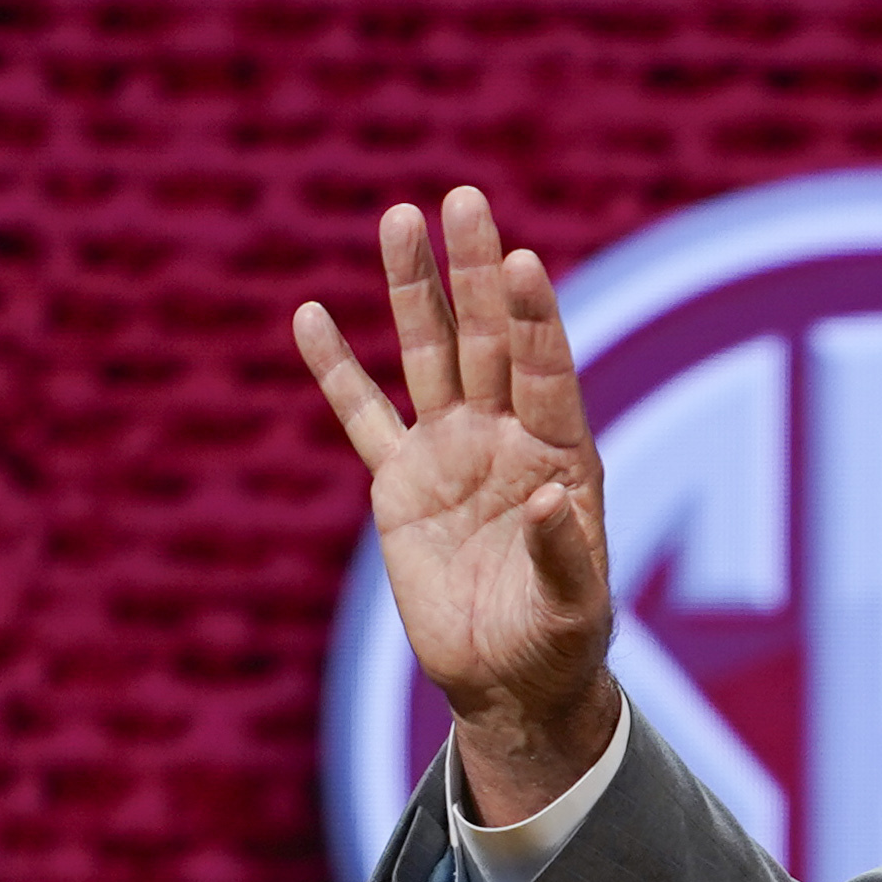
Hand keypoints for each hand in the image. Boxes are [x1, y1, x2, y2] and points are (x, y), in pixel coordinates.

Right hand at [294, 187, 623, 824]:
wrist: (509, 682)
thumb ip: (563, 558)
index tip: (522, 261)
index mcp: (559, 455)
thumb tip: (548, 500)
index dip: (535, 318)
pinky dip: (337, 370)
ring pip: (429, 355)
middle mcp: (507, 436)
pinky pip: (362, 416)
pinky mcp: (401, 481)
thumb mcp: (570, 612)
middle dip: (475, 271)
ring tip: (399, 216)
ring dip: (414, 288)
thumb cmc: (556, 646)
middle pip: (488, 338)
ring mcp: (451, 450)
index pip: (546, 371)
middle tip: (464, 199)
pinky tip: (311, 315)